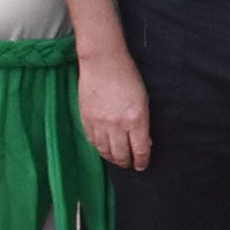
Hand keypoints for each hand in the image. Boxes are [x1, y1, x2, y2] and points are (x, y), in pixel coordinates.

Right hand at [78, 50, 152, 171]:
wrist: (103, 63)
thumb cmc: (128, 77)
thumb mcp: (143, 100)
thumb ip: (143, 122)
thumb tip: (143, 140)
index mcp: (136, 119)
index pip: (140, 149)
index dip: (142, 161)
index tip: (142, 165)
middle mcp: (117, 125)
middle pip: (121, 154)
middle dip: (127, 163)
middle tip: (130, 165)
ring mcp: (99, 124)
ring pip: (105, 151)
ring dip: (112, 158)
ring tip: (118, 160)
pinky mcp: (86, 120)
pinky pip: (92, 141)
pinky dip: (99, 148)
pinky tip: (104, 149)